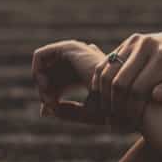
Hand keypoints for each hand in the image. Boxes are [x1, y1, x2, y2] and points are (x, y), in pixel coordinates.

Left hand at [31, 40, 146, 130]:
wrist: (124, 100)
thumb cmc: (111, 111)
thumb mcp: (84, 114)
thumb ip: (65, 112)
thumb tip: (43, 112)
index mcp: (86, 72)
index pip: (57, 81)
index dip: (49, 95)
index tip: (53, 109)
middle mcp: (81, 60)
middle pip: (48, 72)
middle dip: (43, 90)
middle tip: (49, 105)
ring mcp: (76, 51)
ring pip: (43, 64)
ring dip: (41, 83)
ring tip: (49, 99)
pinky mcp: (70, 47)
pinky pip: (40, 55)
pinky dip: (37, 72)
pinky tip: (47, 88)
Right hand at [91, 29, 161, 123]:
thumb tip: (154, 96)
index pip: (138, 89)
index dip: (132, 110)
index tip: (132, 126)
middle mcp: (145, 45)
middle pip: (119, 81)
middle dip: (115, 106)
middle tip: (115, 124)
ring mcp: (134, 41)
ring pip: (107, 72)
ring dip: (104, 96)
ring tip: (109, 115)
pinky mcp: (127, 42)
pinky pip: (105, 64)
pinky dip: (100, 82)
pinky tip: (104, 100)